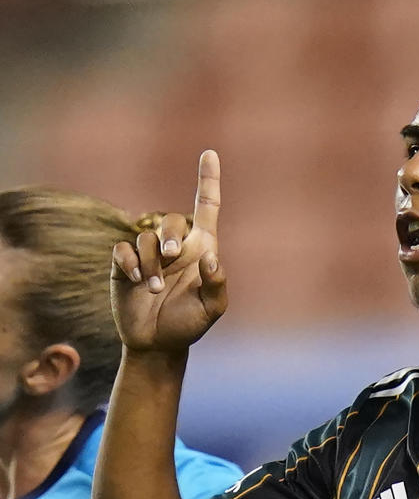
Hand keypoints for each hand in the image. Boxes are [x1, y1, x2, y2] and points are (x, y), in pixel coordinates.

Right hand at [111, 150, 226, 351]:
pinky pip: (122, 250)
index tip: (210, 153)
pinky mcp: (123, 265)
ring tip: (155, 289)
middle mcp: (175, 246)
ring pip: (146, 239)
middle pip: (171, 220)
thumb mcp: (212, 309)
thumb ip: (217, 284)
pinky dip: (129, 264)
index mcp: (202, 248)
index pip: (206, 207)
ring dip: (150, 264)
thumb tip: (212, 257)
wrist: (157, 344)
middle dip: (171, 237)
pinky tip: (135, 282)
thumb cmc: (189, 324)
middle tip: (172, 258)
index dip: (208, 180)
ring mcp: (148, 255)